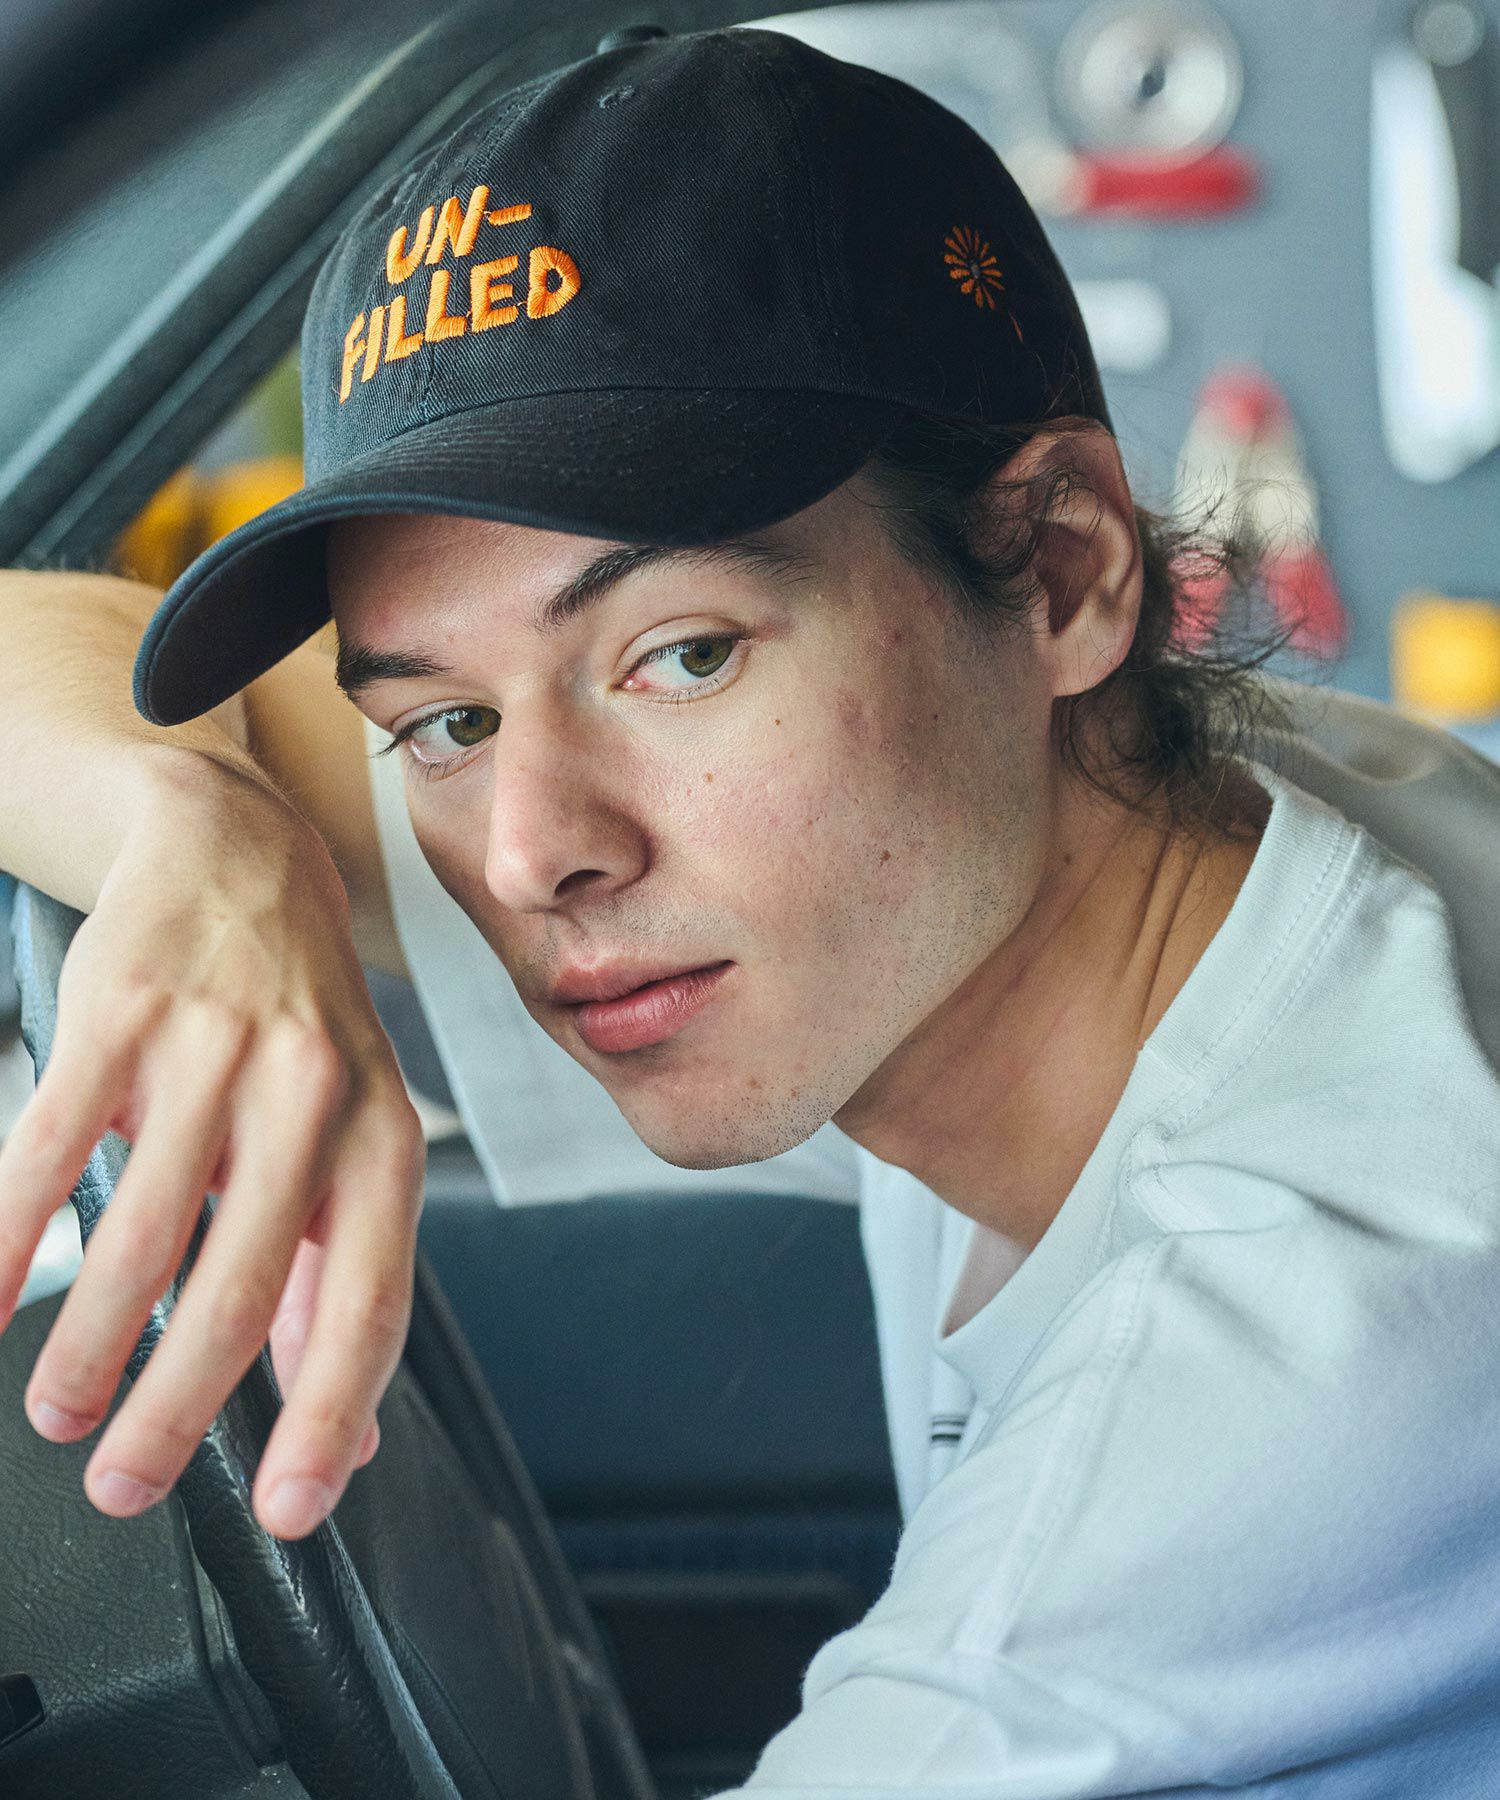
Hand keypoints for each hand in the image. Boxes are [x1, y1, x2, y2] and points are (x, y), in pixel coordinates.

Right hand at [0, 758, 423, 1537]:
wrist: (246, 860)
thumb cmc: (304, 1026)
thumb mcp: (356, 1140)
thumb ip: (342, 1279)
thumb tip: (344, 1427)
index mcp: (383, 1139)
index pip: (371, 1302)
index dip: (327, 1415)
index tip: (288, 1508)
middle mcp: (312, 1095)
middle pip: (242, 1286)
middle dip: (176, 1408)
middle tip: (125, 1481)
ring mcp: (216, 1051)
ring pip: (140, 1231)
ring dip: (90, 1342)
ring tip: (62, 1407)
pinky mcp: (125, 1016)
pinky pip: (50, 1148)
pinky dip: (4, 1236)